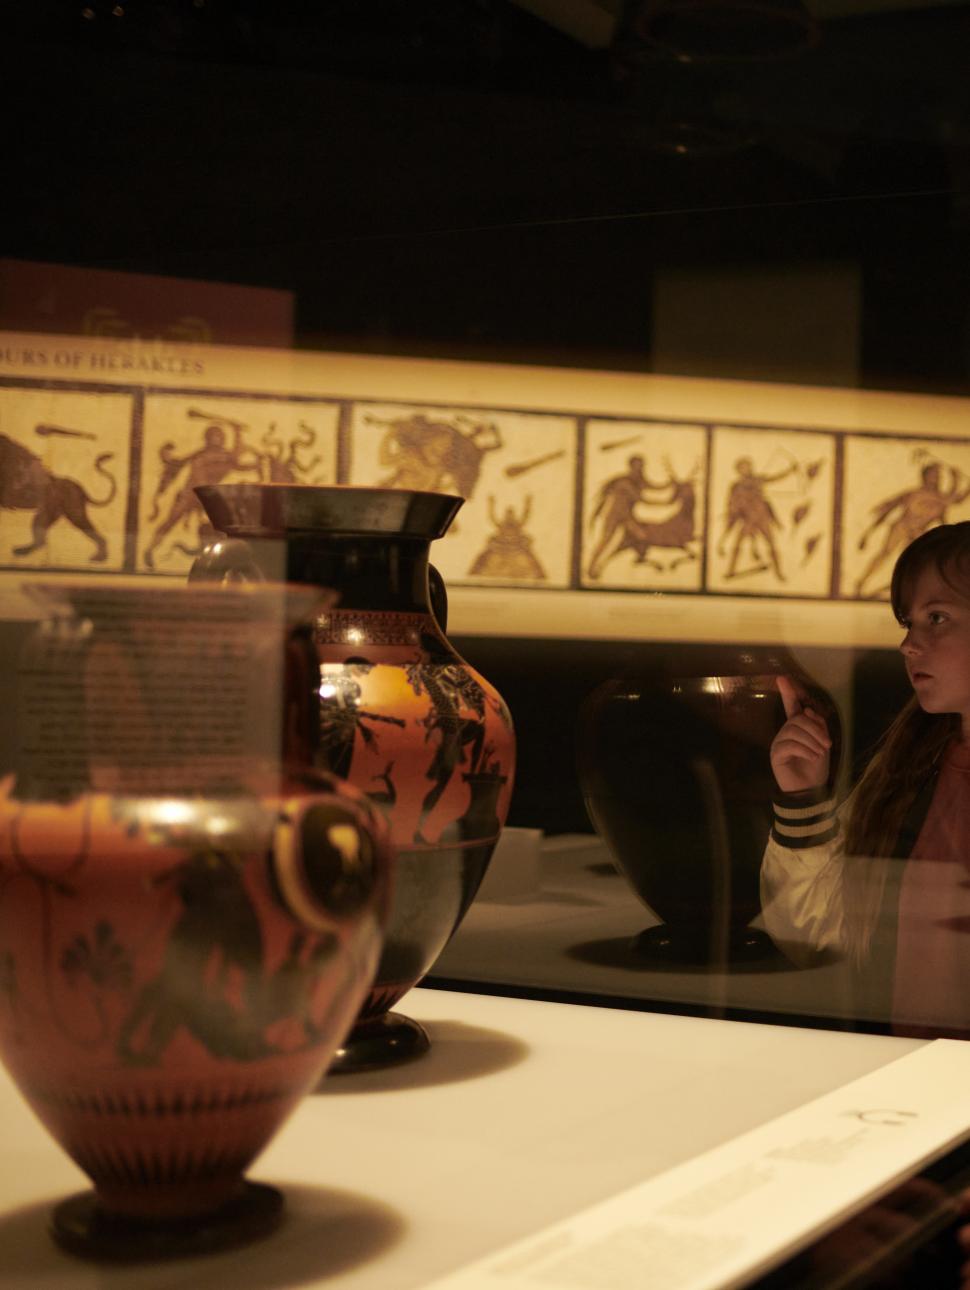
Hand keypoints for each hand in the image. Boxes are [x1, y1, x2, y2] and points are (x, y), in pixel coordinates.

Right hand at [770, 675, 831, 793]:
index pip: (791, 706)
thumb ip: (818, 726)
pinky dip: (805, 750)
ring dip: (812, 740)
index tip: (782, 678)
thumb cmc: (816, 767)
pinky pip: (790, 744)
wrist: (810, 791)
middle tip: (827, 744)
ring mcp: (779, 743)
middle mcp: (785, 732)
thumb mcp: (823, 743)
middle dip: (815, 729)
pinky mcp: (776, 755)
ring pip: (795, 730)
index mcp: (797, 728)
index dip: (788, 692)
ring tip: (820, 753)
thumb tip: (807, 710)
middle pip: (798, 719)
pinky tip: (812, 757)